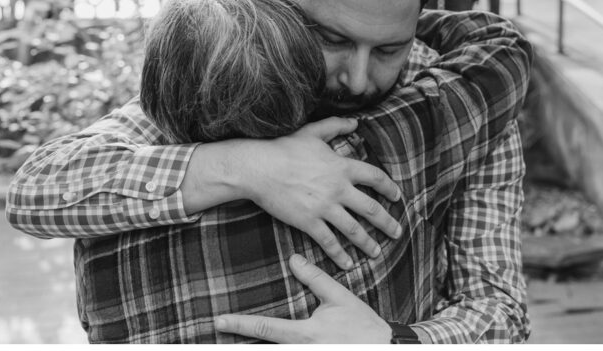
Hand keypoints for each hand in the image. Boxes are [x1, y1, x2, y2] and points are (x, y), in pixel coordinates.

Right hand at [185, 117, 402, 268]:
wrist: (259, 168)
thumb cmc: (285, 148)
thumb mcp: (313, 131)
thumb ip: (336, 125)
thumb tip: (355, 121)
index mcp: (342, 166)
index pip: (375, 177)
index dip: (389, 188)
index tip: (397, 197)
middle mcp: (338, 188)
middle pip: (371, 209)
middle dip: (387, 223)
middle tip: (398, 232)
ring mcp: (324, 207)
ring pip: (354, 229)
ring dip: (368, 243)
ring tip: (377, 252)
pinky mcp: (309, 222)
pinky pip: (329, 242)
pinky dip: (340, 255)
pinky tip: (348, 264)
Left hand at [215, 253, 392, 342]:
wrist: (385, 350)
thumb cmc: (363, 326)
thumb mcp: (340, 298)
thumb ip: (316, 279)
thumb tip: (294, 259)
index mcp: (305, 334)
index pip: (266, 328)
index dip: (240, 324)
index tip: (219, 321)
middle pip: (264, 349)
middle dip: (240, 344)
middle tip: (217, 333)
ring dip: (257, 347)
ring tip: (234, 341)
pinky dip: (279, 347)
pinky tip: (263, 344)